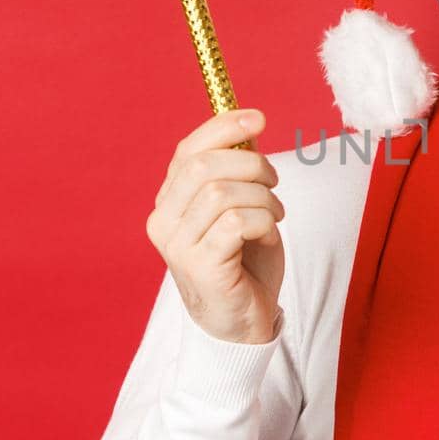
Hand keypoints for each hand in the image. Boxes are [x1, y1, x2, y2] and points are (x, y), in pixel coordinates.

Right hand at [145, 108, 285, 343]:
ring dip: (262, 198)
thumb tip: (249, 126)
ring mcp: (178, 247)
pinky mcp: (201, 268)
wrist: (242, 322)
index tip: (258, 118)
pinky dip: (262, 222)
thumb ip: (237, 171)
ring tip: (274, 215)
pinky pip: (235, 223)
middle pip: (201, 167)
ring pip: (222, 194)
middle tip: (273, 181)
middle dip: (250, 164)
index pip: (186, 151)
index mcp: (169, 202)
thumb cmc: (243, 262)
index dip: (223, 128)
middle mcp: (164, 223)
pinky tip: (267, 236)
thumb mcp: (239, 207)